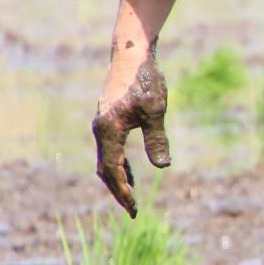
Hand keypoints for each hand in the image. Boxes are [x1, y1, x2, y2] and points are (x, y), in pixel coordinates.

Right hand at [92, 53, 172, 216]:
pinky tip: (129, 172)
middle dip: (118, 190)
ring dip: (117, 179)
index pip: (112, 169)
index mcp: (108, 130)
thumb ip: (157, 139)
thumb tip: (163, 167)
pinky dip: (117, 165)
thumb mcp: (156, 111)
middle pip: (104, 169)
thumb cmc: (146, 80)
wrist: (132, 53)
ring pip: (105, 160)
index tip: (135, 208)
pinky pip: (109, 149)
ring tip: (131, 196)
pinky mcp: (108, 119)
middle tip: (133, 211)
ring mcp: (103, 124)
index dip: (123, 191)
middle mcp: (100, 129)